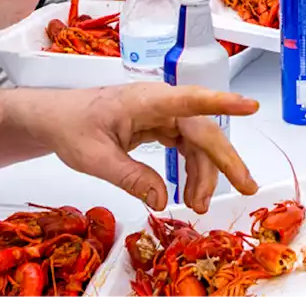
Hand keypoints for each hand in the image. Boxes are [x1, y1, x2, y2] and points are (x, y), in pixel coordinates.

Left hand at [20, 83, 260, 212]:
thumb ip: (130, 178)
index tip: (250, 106)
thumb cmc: (71, 127)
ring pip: (198, 142)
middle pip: (204, 130)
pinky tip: (190, 191)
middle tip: (246, 188)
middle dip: (226, 161)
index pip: (190, 100)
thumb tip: (163, 200)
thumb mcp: (95, 158)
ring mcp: (162, 113)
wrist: (56, 118)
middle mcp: (160, 103)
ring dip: (205, 173)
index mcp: (145, 101)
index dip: (221, 103)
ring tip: (198, 205)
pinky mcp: (160, 125)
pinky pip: (186, 146)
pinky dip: (192, 170)